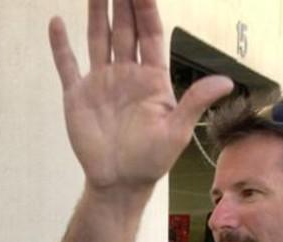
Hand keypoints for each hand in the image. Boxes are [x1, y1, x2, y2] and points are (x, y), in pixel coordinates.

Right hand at [48, 0, 232, 191]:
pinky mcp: (77, 95)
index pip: (149, 33)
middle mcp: (126, 73)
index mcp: (151, 78)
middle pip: (124, 28)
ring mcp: (101, 82)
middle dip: (122, 1)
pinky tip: (56, 22)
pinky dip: (60, 45)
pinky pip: (67, 64)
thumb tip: (226, 81)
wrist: (118, 183)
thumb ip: (195, 102)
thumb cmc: (151, 160)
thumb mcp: (177, 131)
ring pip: (98, 38)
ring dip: (96, 12)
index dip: (145, 8)